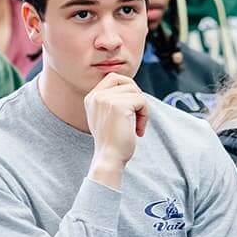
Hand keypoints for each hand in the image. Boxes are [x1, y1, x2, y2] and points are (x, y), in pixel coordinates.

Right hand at [84, 73, 147, 188]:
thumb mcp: (105, 115)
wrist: (109, 158)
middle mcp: (96, 96)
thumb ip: (111, 100)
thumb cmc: (111, 140)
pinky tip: (138, 130)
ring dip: (142, 108)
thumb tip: (130, 86)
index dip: (127, 88)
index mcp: (91, 97)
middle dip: (136, 96)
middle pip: (126, 81)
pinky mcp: (118, 106)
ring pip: (135, 91)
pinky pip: (142, 101)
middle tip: (136, 114)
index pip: (113, 78)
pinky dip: (145, 116)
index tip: (130, 109)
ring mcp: (106, 100)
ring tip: (136, 125)